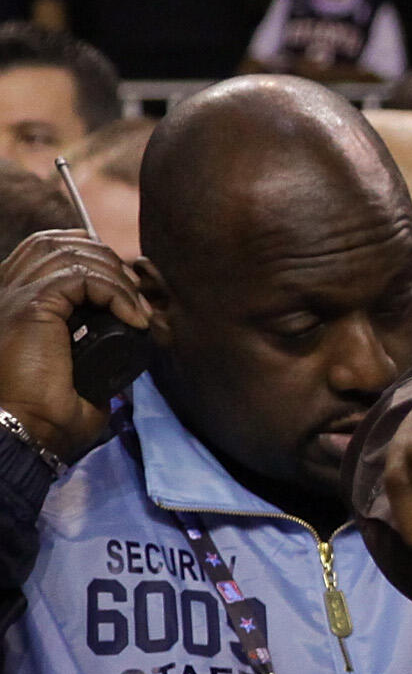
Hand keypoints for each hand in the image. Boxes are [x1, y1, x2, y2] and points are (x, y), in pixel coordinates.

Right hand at [0, 228, 148, 462]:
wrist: (25, 431)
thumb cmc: (45, 416)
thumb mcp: (77, 377)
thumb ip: (94, 358)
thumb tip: (123, 355)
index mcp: (13, 302)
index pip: (48, 251)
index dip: (91, 258)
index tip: (125, 292)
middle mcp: (8, 291)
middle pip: (60, 242)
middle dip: (107, 260)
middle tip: (134, 299)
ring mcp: (15, 294)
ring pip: (72, 253)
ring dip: (116, 277)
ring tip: (136, 312)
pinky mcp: (31, 305)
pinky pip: (81, 276)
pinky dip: (115, 292)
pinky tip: (133, 319)